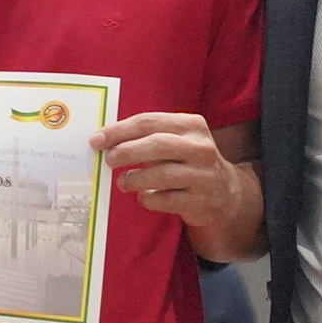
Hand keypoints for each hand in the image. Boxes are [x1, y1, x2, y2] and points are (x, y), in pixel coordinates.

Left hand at [91, 113, 248, 231]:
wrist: (225, 191)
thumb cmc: (189, 161)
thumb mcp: (178, 140)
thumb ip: (148, 136)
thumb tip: (105, 139)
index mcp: (192, 125)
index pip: (149, 122)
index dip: (119, 130)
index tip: (96, 139)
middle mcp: (201, 147)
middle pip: (157, 144)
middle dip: (126, 151)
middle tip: (108, 159)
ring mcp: (203, 175)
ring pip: (161, 174)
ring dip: (134, 178)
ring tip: (122, 181)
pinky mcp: (200, 200)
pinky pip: (165, 200)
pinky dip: (148, 198)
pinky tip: (143, 196)